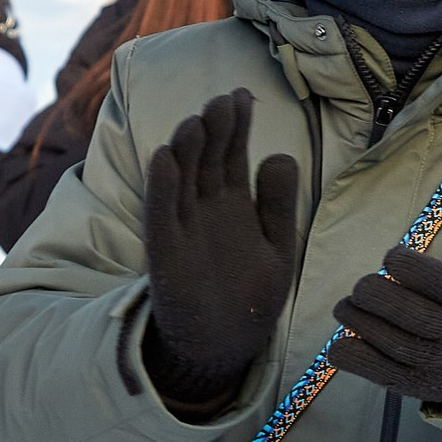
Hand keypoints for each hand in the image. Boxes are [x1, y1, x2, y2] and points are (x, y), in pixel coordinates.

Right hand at [140, 89, 301, 408]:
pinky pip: (160, 215)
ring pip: (181, 179)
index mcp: (232, 202)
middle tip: (223, 100)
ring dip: (186, 149)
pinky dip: (161, 187)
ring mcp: (182, 228)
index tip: (243, 95)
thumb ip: (279, 204)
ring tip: (196, 121)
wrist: (224, 346)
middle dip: (214, 129)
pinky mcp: (165, 253)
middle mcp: (204, 208)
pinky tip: (163, 157)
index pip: (232, 153)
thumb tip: (280, 154)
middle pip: (206, 159)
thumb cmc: (250, 296)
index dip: (238, 125)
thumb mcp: (278, 247)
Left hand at [330, 186, 441, 408]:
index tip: (392, 257)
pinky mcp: (413, 384)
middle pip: (403, 311)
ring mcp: (433, 363)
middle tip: (364, 284)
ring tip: (350, 304)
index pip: (433, 281)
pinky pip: (372, 370)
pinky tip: (344, 336)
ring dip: (354, 317)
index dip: (402, 263)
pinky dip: (348, 353)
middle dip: (371, 291)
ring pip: (384, 340)